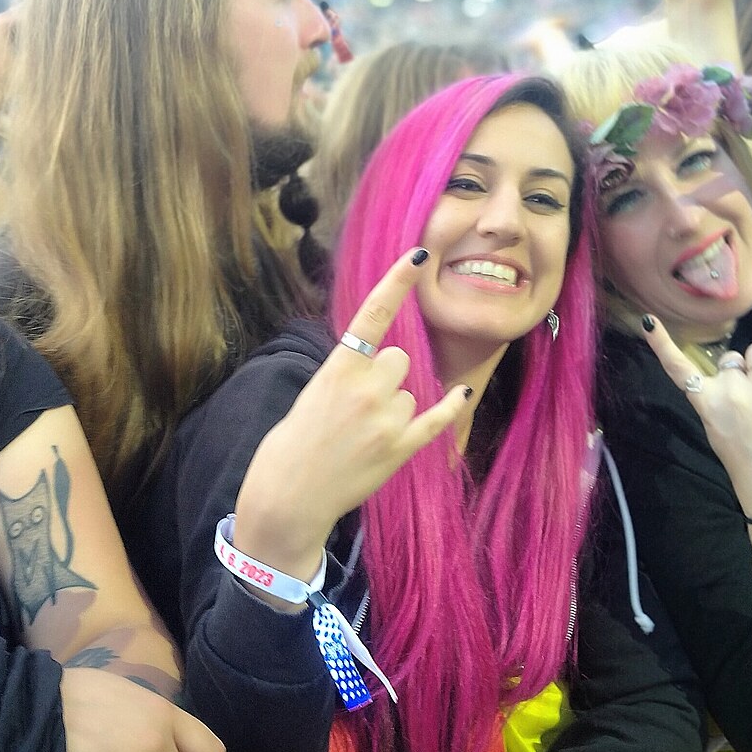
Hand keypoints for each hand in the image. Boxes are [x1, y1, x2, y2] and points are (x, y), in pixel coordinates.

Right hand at [232, 248, 471, 585]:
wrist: (289, 496)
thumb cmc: (291, 445)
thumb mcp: (311, 394)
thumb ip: (346, 374)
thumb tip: (381, 362)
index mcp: (338, 369)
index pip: (374, 314)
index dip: (397, 281)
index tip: (418, 254)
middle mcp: (367, 389)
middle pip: (400, 358)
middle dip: (386, 374)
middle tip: (359, 404)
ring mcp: (386, 420)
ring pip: (411, 392)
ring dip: (396, 405)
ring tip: (364, 433)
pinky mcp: (400, 449)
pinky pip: (435, 419)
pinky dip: (450, 407)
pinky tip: (462, 394)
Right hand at [640, 311, 751, 518]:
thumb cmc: (743, 467)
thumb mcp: (717, 433)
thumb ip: (717, 402)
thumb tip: (730, 375)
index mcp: (706, 405)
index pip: (678, 369)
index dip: (662, 344)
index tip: (650, 321)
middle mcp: (729, 392)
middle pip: (731, 359)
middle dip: (739, 371)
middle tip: (751, 402)